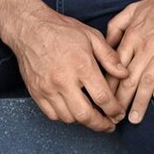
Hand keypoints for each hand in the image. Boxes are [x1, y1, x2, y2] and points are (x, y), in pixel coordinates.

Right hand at [8, 10, 128, 132]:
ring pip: (68, 118)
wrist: (29, 28)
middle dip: (100, 125)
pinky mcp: (36, 92)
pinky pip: (52, 115)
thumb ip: (110, 57)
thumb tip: (124, 74)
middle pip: (85, 115)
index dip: (114, 110)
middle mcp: (63, 80)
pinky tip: (73, 110)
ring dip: (83, 121)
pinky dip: (65, 117)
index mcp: (81, 66)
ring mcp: (47, 88)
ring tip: (92, 116)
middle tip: (109, 125)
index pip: (102, 97)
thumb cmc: (60, 30)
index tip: (119, 114)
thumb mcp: (91, 36)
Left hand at [106, 0, 153, 122]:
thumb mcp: (133, 10)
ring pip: (149, 78)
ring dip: (140, 100)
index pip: (116, 67)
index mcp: (132, 37)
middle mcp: (146, 45)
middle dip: (121, 101)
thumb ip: (116, 27)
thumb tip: (106, 46)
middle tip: (114, 119)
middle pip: (130, 78)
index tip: (103, 103)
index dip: (109, 87)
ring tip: (134, 118)